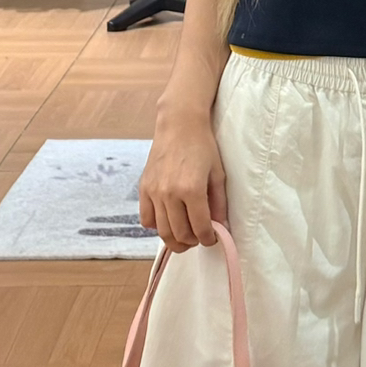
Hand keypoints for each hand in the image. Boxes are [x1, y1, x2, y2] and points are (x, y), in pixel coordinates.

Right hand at [139, 103, 227, 251]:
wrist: (179, 124)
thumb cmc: (202, 146)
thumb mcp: (218, 174)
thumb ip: (219, 204)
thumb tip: (221, 227)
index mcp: (192, 190)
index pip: (200, 228)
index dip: (209, 239)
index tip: (213, 238)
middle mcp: (170, 194)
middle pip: (179, 234)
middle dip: (192, 242)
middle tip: (199, 238)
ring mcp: (154, 192)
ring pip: (162, 231)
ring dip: (175, 240)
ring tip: (185, 236)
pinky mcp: (144, 188)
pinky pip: (146, 219)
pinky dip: (157, 226)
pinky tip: (168, 221)